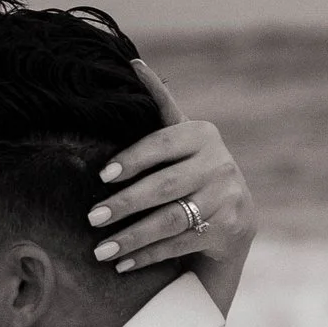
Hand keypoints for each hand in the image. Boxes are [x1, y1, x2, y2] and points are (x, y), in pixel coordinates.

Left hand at [88, 63, 256, 297]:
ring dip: (132, 237)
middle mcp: (220, 164)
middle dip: (124, 204)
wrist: (235, 218)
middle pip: (164, 186)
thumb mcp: (180, 141)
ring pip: (171, 219)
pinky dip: (149, 254)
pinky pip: (181, 243)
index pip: (162, 143)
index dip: (132, 159)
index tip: (101, 176)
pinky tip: (122, 263)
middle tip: (92, 217)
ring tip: (100, 249)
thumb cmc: (190, 172)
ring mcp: (228, 198)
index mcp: (202, 135)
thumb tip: (135, 63)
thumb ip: (160, 110)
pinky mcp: (230, 228)